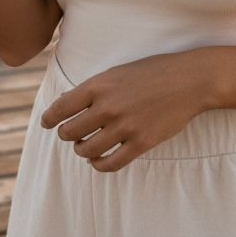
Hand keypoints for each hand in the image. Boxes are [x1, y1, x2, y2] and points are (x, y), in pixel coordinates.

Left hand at [40, 50, 211, 171]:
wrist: (189, 80)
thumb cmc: (153, 71)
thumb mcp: (119, 71)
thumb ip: (92, 88)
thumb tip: (64, 101)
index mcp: (100, 85)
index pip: (61, 108)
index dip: (49, 118)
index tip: (46, 123)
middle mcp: (108, 106)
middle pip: (70, 132)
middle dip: (66, 135)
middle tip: (71, 134)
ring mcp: (124, 126)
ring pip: (86, 151)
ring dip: (82, 150)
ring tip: (85, 146)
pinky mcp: (140, 143)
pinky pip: (109, 164)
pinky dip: (99, 165)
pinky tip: (99, 160)